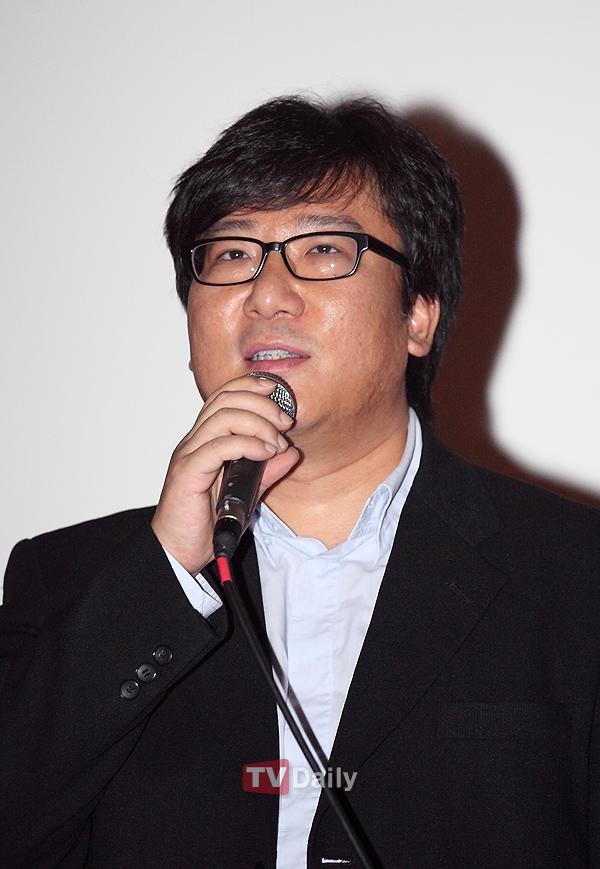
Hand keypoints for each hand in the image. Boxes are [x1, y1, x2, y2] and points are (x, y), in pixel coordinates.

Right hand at [151, 374, 298, 573]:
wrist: (178, 551)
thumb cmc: (204, 522)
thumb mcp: (247, 493)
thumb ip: (268, 472)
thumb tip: (291, 453)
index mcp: (204, 440)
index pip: (224, 397)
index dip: (250, 386)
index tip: (276, 391)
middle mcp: (193, 442)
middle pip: (225, 400)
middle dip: (261, 403)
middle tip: (285, 422)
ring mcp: (188, 455)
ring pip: (222, 418)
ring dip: (258, 424)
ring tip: (277, 442)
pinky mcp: (188, 473)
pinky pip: (218, 447)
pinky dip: (247, 444)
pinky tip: (264, 453)